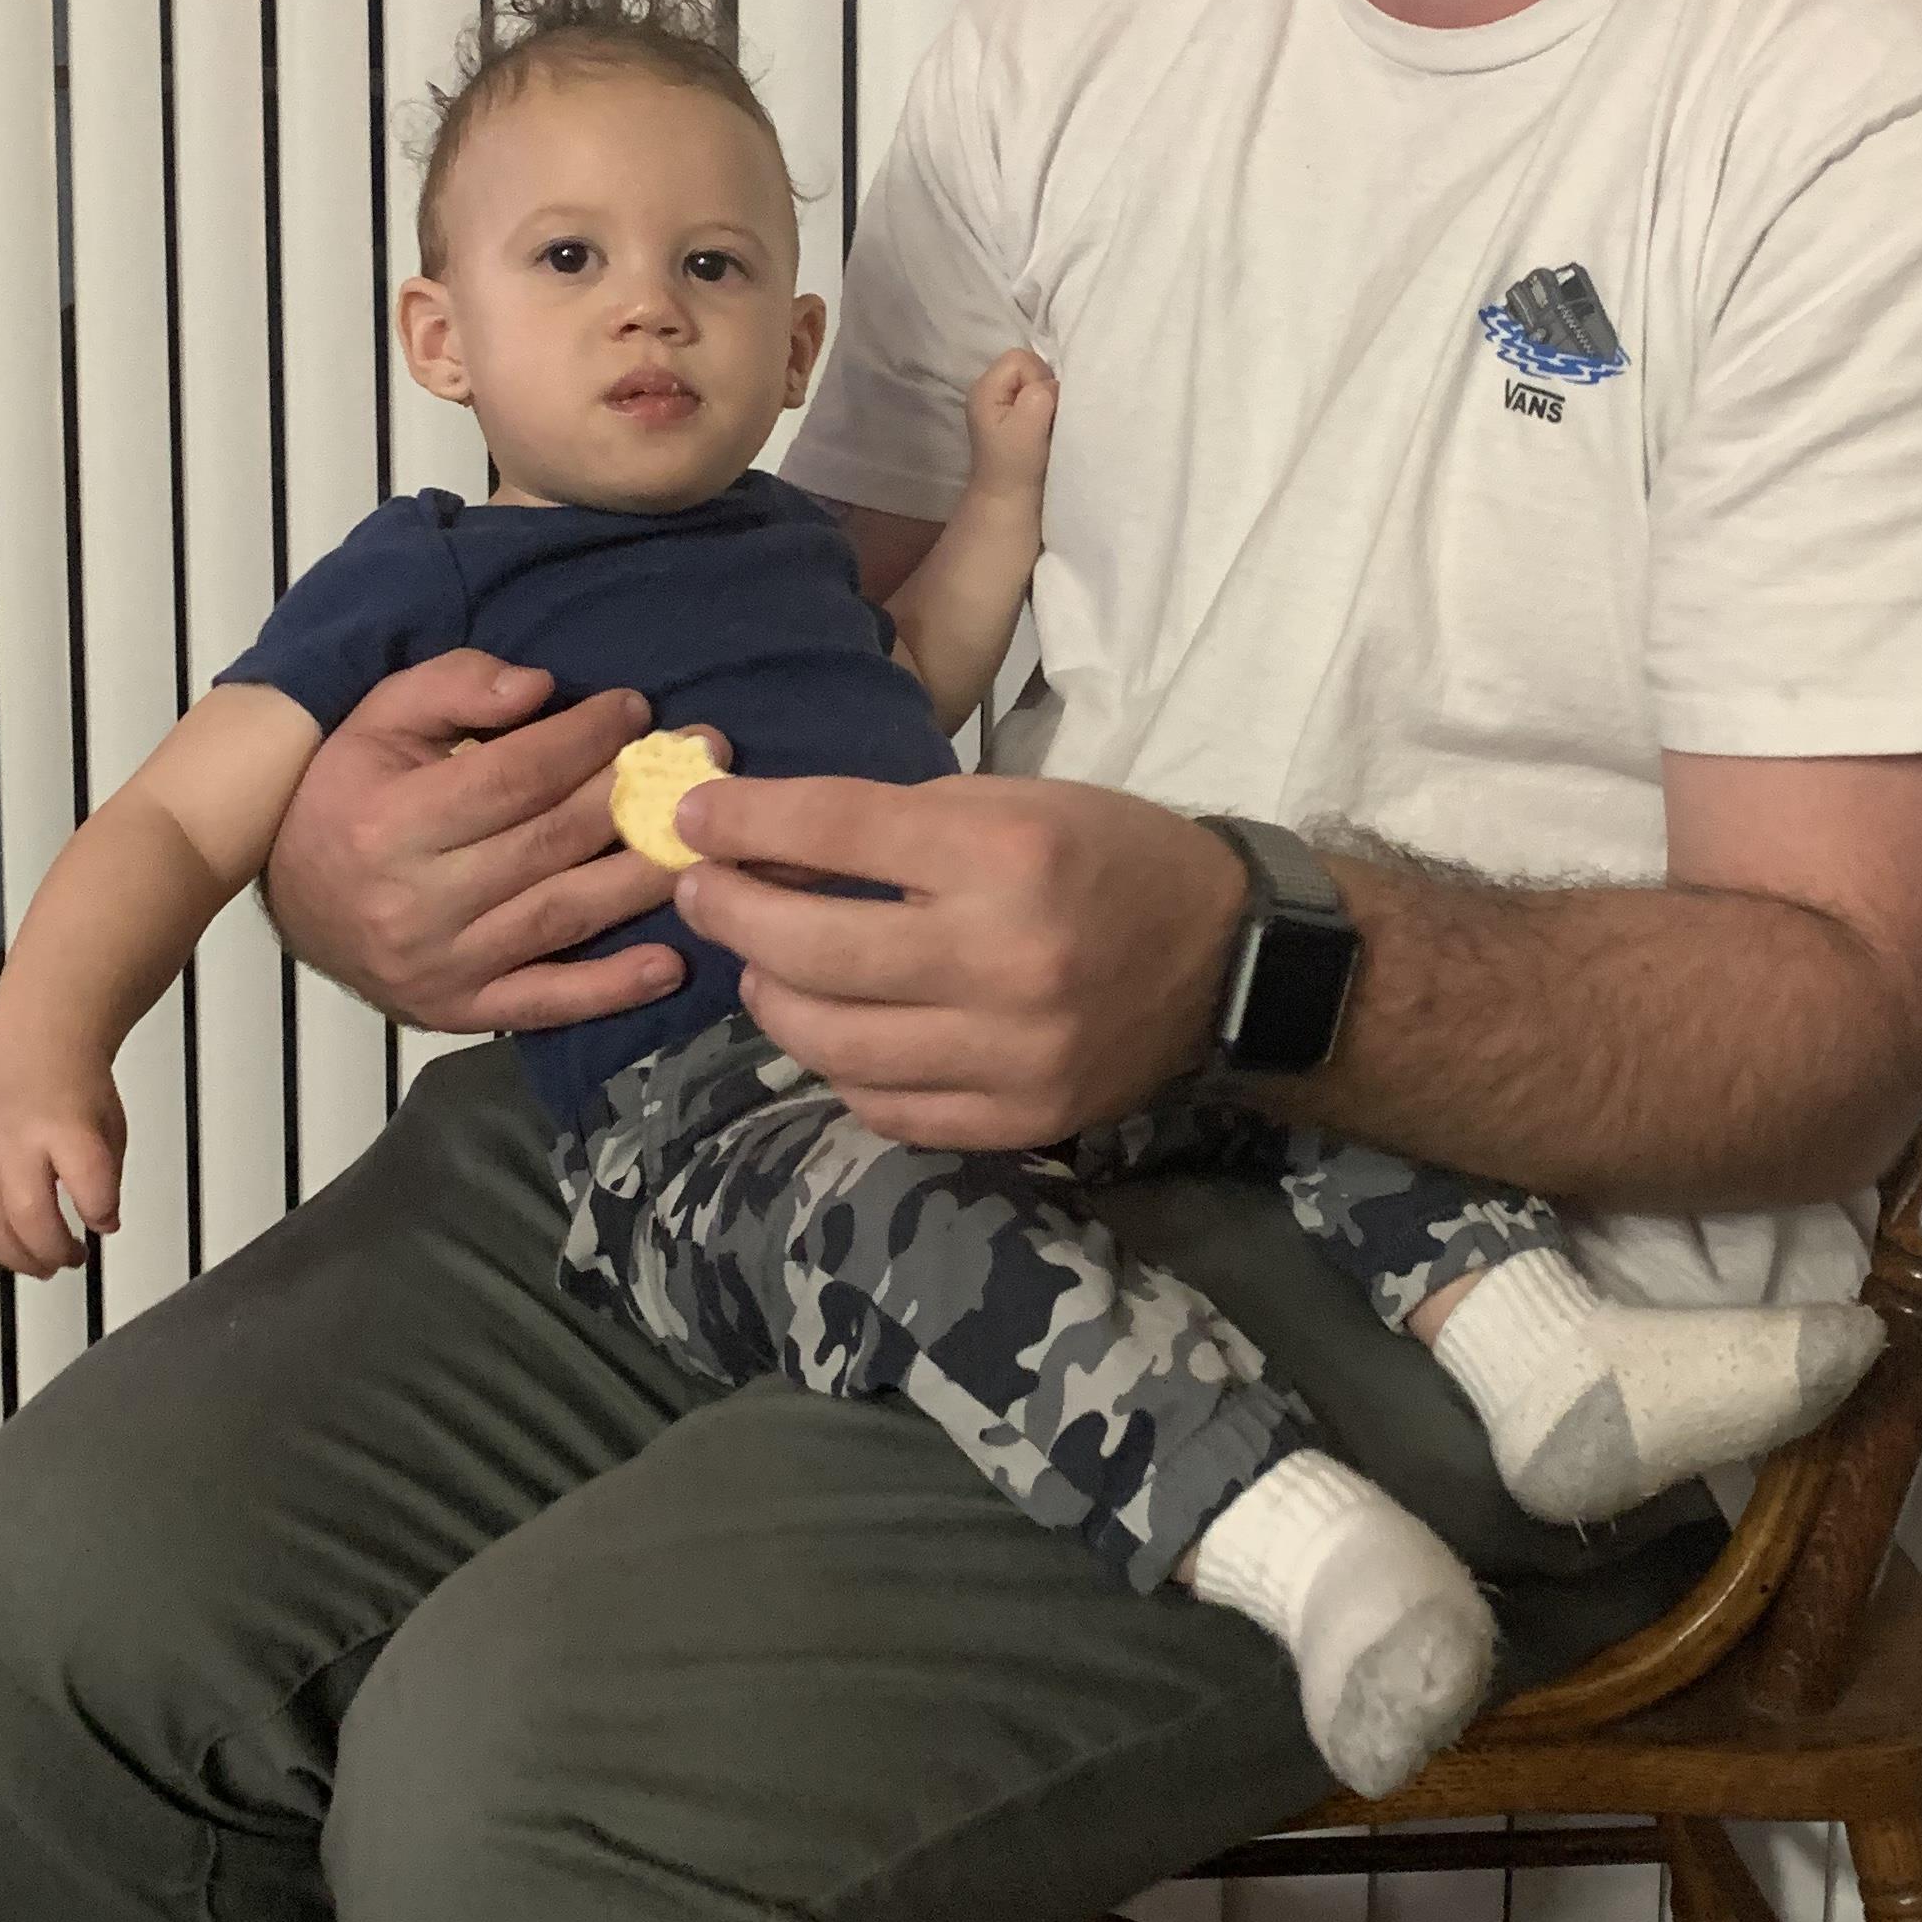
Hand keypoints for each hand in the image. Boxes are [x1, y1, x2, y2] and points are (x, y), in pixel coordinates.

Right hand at [0, 1055, 125, 1278]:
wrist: (35, 1043)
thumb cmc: (75, 1085)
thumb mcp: (110, 1126)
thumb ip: (107, 1177)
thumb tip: (101, 1225)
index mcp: (65, 1127)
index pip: (88, 1186)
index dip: (101, 1214)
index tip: (105, 1222)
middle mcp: (14, 1138)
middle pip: (29, 1215)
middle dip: (55, 1250)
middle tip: (71, 1258)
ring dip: (15, 1257)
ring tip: (41, 1265)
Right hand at [258, 647, 684, 1034]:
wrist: (288, 896)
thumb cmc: (345, 793)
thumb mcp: (379, 717)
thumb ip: (455, 686)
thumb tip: (539, 687)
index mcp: (394, 823)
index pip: (515, 776)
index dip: (584, 740)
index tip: (637, 710)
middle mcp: (418, 901)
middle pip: (552, 843)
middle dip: (635, 795)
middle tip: (704, 759)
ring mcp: (442, 965)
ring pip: (563, 915)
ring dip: (645, 877)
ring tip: (709, 839)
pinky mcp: (458, 1010)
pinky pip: (546, 1002)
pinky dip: (611, 989)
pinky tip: (671, 963)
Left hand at [671, 769, 1247, 1148]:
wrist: (1228, 959)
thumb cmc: (1109, 857)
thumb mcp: (1009, 804)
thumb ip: (889, 827)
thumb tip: (760, 848)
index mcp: (1007, 853)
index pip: (835, 831)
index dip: (744, 823)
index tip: (693, 819)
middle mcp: (1005, 956)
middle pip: (812, 947)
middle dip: (731, 914)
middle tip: (701, 894)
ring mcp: (1011, 1052)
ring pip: (832, 1042)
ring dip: (772, 999)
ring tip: (762, 968)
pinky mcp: (1019, 1118)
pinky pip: (885, 1108)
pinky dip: (841, 1069)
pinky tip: (837, 1032)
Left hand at [962, 348, 1057, 497]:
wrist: (1008, 499)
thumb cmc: (1015, 465)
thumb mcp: (1026, 427)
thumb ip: (1039, 396)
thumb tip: (1053, 385)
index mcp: (985, 388)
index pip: (1020, 359)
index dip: (1038, 378)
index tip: (1042, 409)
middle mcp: (990, 389)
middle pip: (1028, 365)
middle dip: (1044, 387)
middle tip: (1045, 417)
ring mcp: (1001, 401)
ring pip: (1035, 380)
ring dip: (1047, 399)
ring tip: (1044, 424)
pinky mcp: (1013, 412)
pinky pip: (1036, 395)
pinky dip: (1045, 407)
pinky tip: (1043, 427)